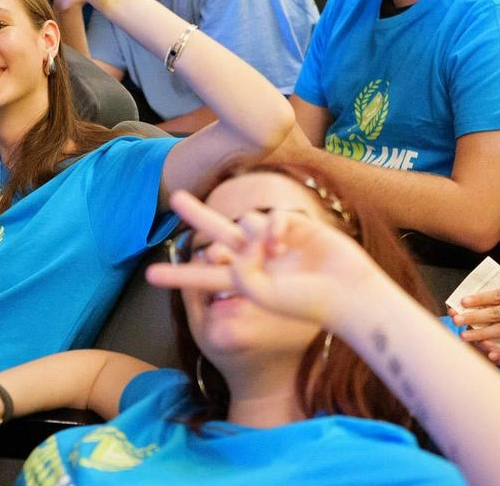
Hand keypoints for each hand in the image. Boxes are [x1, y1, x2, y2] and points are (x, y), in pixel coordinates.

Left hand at [146, 190, 382, 331]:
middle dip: (198, 215)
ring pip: (248, 220)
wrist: (350, 295)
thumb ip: (239, 274)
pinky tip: (282, 242)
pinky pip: (274, 215)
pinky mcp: (297, 226)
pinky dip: (274, 225)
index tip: (149, 275)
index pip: (204, 278)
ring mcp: (277, 243)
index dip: (178, 276)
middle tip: (175, 196)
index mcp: (245, 283)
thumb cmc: (306, 303)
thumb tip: (231, 250)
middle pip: (219, 233)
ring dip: (255, 234)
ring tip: (275, 252)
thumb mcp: (262, 294)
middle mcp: (257, 261)